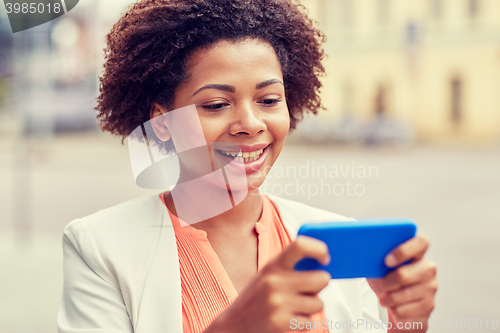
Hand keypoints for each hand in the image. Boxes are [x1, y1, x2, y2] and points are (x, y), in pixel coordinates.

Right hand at [204, 236, 331, 332]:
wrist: (232, 328)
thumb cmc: (254, 302)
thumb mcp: (266, 278)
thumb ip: (288, 270)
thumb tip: (321, 267)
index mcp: (272, 266)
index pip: (300, 246)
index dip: (318, 249)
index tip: (325, 259)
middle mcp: (275, 283)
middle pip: (321, 279)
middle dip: (319, 287)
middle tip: (309, 291)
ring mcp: (279, 305)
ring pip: (318, 304)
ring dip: (309, 310)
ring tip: (289, 310)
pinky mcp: (283, 325)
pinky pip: (309, 324)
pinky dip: (300, 326)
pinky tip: (284, 323)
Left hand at [367, 235, 437, 331]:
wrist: (398, 307)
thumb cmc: (389, 284)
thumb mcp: (380, 269)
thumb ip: (378, 259)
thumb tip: (365, 256)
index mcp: (417, 254)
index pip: (421, 242)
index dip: (403, 250)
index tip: (387, 260)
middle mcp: (427, 269)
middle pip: (404, 274)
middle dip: (387, 283)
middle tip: (382, 286)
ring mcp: (430, 287)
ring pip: (402, 294)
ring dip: (388, 298)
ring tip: (386, 297)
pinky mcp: (428, 305)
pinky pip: (404, 309)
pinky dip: (394, 309)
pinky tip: (395, 306)